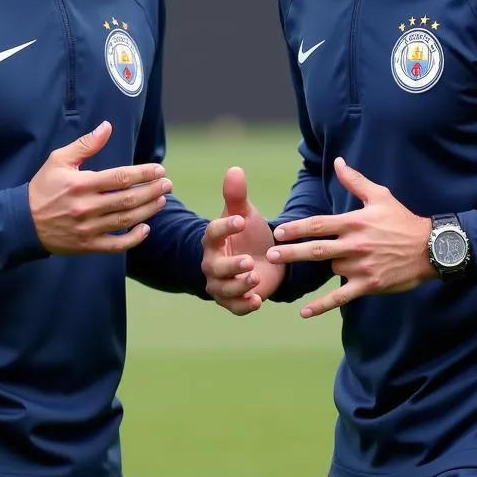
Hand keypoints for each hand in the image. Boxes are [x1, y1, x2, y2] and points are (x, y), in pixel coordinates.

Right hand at [28, 121, 170, 254]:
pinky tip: (145, 228)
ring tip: (161, 200)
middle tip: (167, 184)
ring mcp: (87, 229)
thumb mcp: (58, 160)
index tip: (159, 169)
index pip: (120, 178)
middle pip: (128, 199)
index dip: (143, 173)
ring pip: (125, 221)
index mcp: (81, 184)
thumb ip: (85, 144)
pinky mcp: (87, 246)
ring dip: (148, 210)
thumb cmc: (42, 187)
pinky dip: (133, 239)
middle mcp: (86, 207)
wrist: (21, 222)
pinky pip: (116, 245)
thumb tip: (107, 126)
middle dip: (152, 190)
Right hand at [201, 166, 283, 314]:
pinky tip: (257, 300)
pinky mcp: (233, 300)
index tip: (241, 220)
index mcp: (213, 239)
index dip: (225, 227)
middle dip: (231, 266)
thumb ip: (237, 196)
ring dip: (239, 285)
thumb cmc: (248, 234)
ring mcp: (221, 283)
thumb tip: (234, 169)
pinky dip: (244, 305)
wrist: (263, 258)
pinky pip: (234, 306)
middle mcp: (213, 262)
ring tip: (256, 278)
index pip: (213, 232)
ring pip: (224, 289)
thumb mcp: (245, 213)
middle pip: (215, 267)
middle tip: (248, 262)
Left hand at [267, 157, 432, 317]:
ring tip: (294, 273)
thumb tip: (338, 161)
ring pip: (330, 269)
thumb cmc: (403, 220)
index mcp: (354, 222)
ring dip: (316, 270)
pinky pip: (341, 297)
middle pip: (316, 248)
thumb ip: (355, 180)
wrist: (431, 248)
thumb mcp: (380, 196)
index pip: (319, 224)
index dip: (296, 228)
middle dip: (291, 252)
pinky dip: (322, 306)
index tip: (278, 232)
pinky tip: (304, 313)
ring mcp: (361, 265)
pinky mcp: (369, 284)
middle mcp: (355, 244)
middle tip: (270, 255)